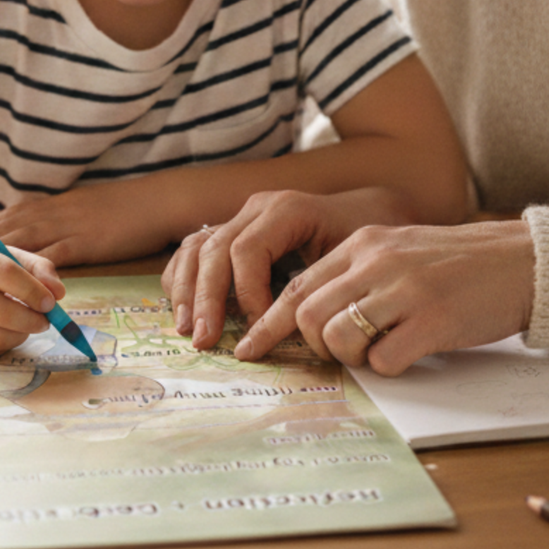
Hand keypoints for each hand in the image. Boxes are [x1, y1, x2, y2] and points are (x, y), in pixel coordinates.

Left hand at [0, 181, 175, 266]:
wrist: (157, 200)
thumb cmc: (128, 205)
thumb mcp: (88, 204)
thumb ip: (64, 214)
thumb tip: (44, 228)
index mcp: (57, 202)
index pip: (14, 214)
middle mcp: (57, 212)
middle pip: (10, 228)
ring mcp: (69, 226)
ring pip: (25, 244)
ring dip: (0, 262)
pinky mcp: (84, 243)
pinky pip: (52, 259)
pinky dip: (31, 273)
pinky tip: (15, 284)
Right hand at [0, 239, 65, 358]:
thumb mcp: (2, 256)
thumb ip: (36, 268)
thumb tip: (59, 293)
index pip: (6, 273)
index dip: (33, 290)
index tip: (52, 302)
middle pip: (1, 311)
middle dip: (32, 319)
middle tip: (46, 320)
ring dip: (20, 335)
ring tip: (28, 326)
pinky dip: (2, 345)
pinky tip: (6, 334)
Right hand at [162, 187, 413, 350]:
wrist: (365, 212)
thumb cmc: (365, 237)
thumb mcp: (353, 255)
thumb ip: (324, 284)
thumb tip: (303, 326)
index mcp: (286, 210)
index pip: (247, 250)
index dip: (246, 293)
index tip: (255, 330)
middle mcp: (257, 208)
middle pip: (215, 249)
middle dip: (206, 298)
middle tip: (204, 340)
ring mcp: (240, 217)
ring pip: (197, 248)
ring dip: (186, 290)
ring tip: (187, 330)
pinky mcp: (231, 231)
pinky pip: (194, 249)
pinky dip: (182, 279)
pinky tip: (182, 310)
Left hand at [233, 218, 535, 374]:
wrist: (520, 261)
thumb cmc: (459, 264)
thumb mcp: (399, 251)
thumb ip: (358, 273)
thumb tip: (312, 316)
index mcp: (364, 244)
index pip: (297, 287)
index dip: (269, 323)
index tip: (250, 350)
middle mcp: (378, 262)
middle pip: (308, 316)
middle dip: (316, 346)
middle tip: (343, 353)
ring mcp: (405, 291)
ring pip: (338, 339)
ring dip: (352, 358)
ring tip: (381, 350)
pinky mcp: (433, 321)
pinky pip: (383, 361)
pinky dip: (389, 367)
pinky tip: (410, 354)